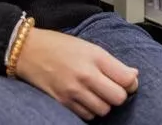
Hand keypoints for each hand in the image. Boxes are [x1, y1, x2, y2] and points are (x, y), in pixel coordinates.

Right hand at [15, 28, 138, 119]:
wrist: (28, 51)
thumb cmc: (59, 46)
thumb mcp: (88, 47)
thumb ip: (111, 63)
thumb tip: (133, 75)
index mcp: (95, 57)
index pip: (127, 79)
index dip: (131, 82)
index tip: (127, 81)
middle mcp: (85, 75)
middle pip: (118, 98)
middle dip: (119, 95)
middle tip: (112, 88)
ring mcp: (73, 91)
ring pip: (103, 110)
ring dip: (104, 104)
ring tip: (96, 93)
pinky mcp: (63, 102)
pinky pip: (87, 116)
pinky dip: (89, 110)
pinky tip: (84, 99)